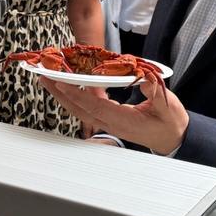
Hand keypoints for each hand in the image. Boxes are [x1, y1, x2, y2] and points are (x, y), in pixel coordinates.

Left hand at [39, 75, 189, 155]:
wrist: (171, 138)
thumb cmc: (170, 123)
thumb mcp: (169, 106)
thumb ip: (156, 92)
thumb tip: (143, 78)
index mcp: (122, 120)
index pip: (93, 106)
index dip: (76, 94)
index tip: (61, 82)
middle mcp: (110, 122)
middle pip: (79, 108)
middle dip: (60, 93)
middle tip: (44, 77)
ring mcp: (108, 121)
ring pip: (81, 108)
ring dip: (64, 94)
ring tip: (51, 78)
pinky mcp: (109, 117)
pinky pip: (89, 106)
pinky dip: (78, 94)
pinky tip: (74, 83)